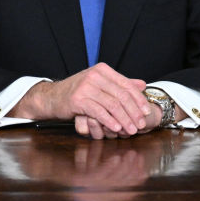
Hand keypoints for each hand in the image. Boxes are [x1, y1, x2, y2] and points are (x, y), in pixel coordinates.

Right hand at [10, 63, 150, 135]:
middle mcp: (95, 75)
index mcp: (103, 70)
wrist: (52, 97)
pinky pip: (99, 111)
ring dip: (124, 119)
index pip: (126, 84)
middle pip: (121, 95)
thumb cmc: (78, 93)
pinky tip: (116, 128)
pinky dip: (109, 121)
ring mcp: (86, 87)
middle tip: (141, 124)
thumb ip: (120, 84)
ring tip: (131, 130)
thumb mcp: (100, 85)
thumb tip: (142, 84)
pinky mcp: (78, 99)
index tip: (147, 112)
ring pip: (112, 104)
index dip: (138, 99)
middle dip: (133, 112)